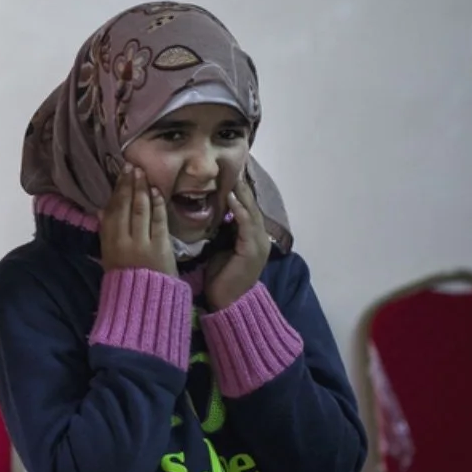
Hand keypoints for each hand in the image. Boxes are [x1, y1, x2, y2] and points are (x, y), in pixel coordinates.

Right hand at [100, 165, 176, 276]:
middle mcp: (123, 240)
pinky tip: (156, 191)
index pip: (112, 210)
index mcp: (108, 242)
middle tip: (132, 167)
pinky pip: (158, 221)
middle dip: (129, 184)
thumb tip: (101, 210)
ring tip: (143, 173)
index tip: (121, 174)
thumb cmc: (126, 279)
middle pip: (126, 206)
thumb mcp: (108, 256)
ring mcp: (142, 243)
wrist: (143, 302)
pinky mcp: (160, 247)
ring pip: (141, 210)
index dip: (117, 190)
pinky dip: (157, 205)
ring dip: (142, 189)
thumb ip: (107, 233)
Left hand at [204, 176, 271, 309]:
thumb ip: (221, 232)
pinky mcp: (252, 251)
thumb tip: (212, 214)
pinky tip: (232, 198)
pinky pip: (246, 226)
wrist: (227, 303)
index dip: (241, 192)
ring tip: (233, 178)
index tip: (231, 174)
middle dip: (243, 188)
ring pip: (251, 213)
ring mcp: (258, 244)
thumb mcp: (220, 249)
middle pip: (252, 207)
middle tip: (235, 168)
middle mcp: (259, 238)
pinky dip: (240, 211)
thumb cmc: (221, 278)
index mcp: (252, 237)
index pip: (248, 209)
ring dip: (242, 195)